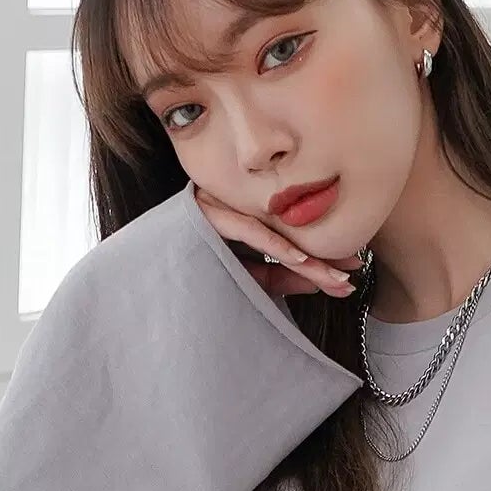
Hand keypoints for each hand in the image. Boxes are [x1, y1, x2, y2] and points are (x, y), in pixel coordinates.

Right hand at [193, 186, 362, 300]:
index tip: (350, 274)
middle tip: (352, 272)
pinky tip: (300, 258)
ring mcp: (216, 207)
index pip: (288, 241)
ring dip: (304, 256)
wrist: (139, 282)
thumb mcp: (243, 282)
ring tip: (332, 274)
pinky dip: (273, 243)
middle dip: (321, 257)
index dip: (320, 258)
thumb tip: (316, 279)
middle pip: (285, 234)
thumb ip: (277, 276)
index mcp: (241, 223)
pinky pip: (244, 228)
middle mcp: (231, 210)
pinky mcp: (201, 211)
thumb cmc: (189, 279)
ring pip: (271, 232)